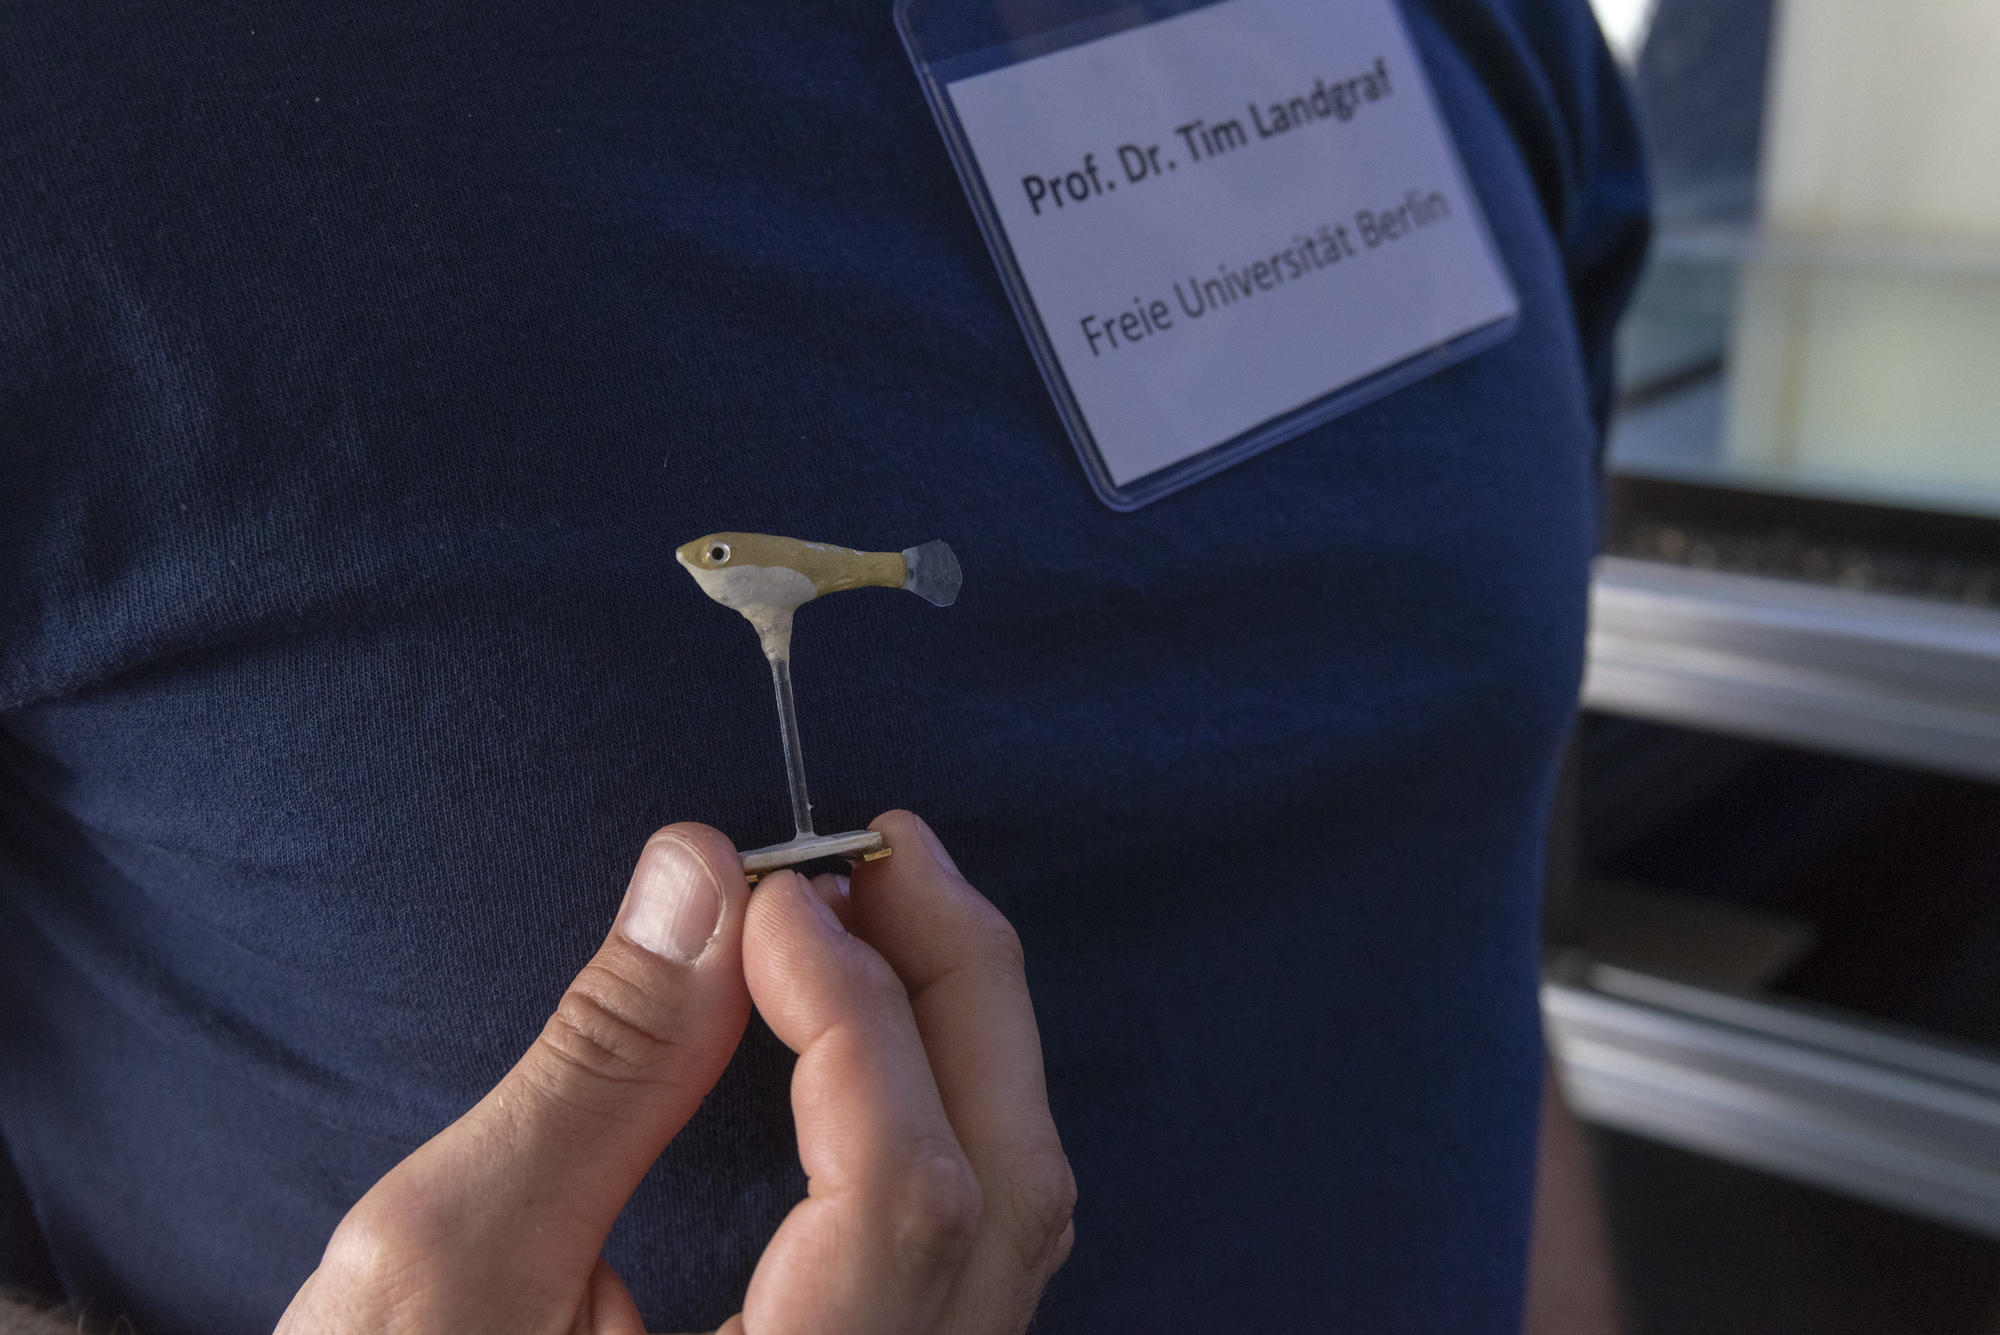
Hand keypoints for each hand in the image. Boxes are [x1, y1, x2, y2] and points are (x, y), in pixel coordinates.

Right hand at [275, 811, 1073, 1334]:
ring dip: (963, 1036)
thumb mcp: (442, 1266)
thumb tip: (702, 875)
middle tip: (879, 850)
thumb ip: (597, 1072)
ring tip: (879, 907)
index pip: (902, 1198)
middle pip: (1007, 1196)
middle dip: (959, 989)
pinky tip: (876, 1021)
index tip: (774, 887)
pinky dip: (942, 1105)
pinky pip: (972, 1244)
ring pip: (1013, 1221)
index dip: (858, 1010)